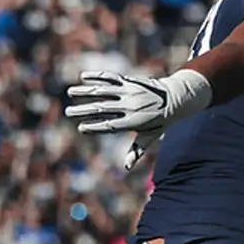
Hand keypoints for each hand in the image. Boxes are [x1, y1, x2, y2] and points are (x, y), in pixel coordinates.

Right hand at [65, 69, 213, 169]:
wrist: (176, 97)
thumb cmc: (160, 121)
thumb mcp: (150, 136)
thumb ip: (137, 150)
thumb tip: (126, 167)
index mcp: (133, 121)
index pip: (110, 125)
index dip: (94, 126)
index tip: (80, 128)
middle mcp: (130, 105)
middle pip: (102, 108)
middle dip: (84, 110)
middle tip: (68, 112)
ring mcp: (129, 91)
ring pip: (103, 90)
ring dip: (85, 91)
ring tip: (70, 92)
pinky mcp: (129, 81)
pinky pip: (111, 78)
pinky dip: (97, 76)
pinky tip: (83, 76)